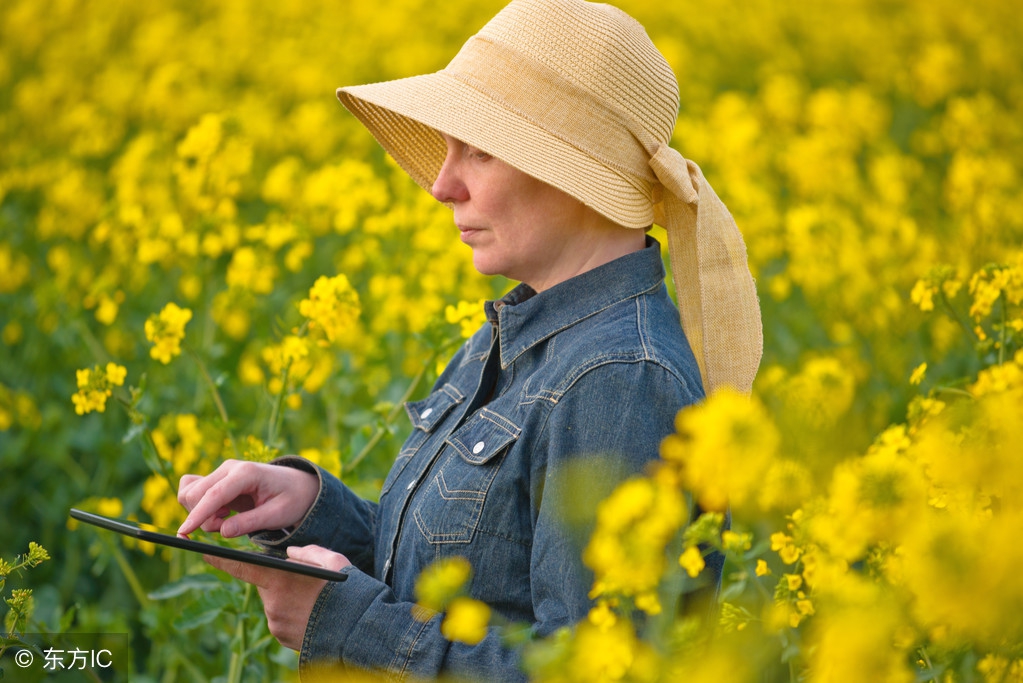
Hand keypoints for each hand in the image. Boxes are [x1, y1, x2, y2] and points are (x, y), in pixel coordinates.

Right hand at [177, 459, 319, 537]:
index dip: (198, 514)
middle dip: (203, 518)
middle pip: (195, 494)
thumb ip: (250, 522)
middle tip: (228, 527)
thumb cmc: (292, 499)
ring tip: (227, 518)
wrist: (298, 485)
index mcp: (247, 473)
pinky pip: (195, 492)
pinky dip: (201, 507)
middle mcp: (230, 468)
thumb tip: (222, 532)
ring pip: (191, 493)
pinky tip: (222, 512)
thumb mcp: (278, 515)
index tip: (183, 533)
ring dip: (201, 513)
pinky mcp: (218, 479)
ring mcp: (222, 472)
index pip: (214, 494)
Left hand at [204, 545, 350, 649]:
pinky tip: (311, 614)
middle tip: (303, 582)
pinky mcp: (281, 637)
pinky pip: (280, 619)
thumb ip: (307, 552)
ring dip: (286, 599)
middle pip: (266, 584)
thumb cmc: (347, 591)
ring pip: (274, 602)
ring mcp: (275, 623)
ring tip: (313, 601)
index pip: (242, 567)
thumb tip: (290, 553)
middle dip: (278, 580)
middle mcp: (272, 603)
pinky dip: (291, 614)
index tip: (204, 554)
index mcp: (281, 580)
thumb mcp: (332, 560)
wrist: (358, 630)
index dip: (221, 560)